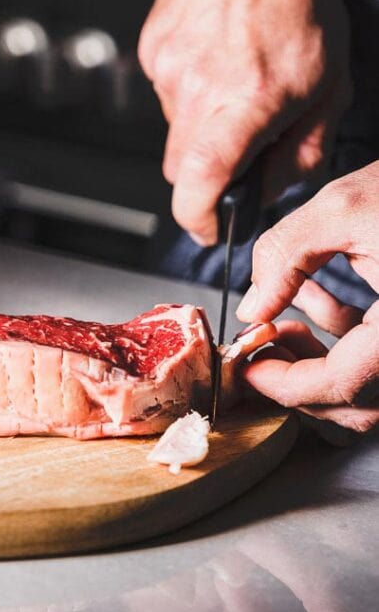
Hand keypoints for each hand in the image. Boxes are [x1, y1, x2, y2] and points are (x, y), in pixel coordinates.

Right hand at [138, 0, 351, 243]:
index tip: (209, 229)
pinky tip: (218, 57)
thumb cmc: (299, 3)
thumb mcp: (329, 84)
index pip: (198, 181)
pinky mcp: (153, 52)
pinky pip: (169, 95)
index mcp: (245, 100)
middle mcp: (197, 88)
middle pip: (180, 168)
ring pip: (177, 130)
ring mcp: (168, 69)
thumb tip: (268, 191)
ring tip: (237, 80)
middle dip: (207, 174)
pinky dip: (192, 92)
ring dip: (203, 126)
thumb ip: (300, 150)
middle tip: (241, 147)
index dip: (198, 218)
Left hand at [236, 163, 378, 438]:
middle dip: (297, 378)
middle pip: (356, 404)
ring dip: (316, 360)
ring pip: (368, 388)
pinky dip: (341, 336)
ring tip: (279, 318)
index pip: (341, 387)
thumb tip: (251, 308)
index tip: (246, 365)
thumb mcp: (344, 207)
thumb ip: (285, 256)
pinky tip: (307, 296)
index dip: (283, 384)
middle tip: (259, 345)